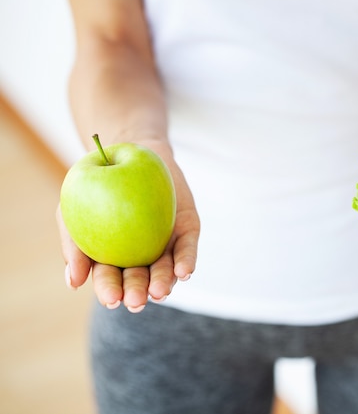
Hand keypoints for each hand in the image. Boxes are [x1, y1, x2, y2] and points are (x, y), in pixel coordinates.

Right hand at [57, 145, 199, 311]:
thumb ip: (73, 246)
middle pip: (140, 280)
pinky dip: (186, 261)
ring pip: (166, 270)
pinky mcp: (187, 231)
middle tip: (136, 301)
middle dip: (137, 292)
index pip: (111, 280)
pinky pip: (187, 249)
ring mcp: (166, 245)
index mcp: (113, 260)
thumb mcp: (73, 212)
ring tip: (159, 292)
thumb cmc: (96, 188)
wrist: (129, 153)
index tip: (112, 300)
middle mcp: (142, 257)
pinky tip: (184, 272)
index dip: (111, 291)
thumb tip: (72, 283)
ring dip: (164, 283)